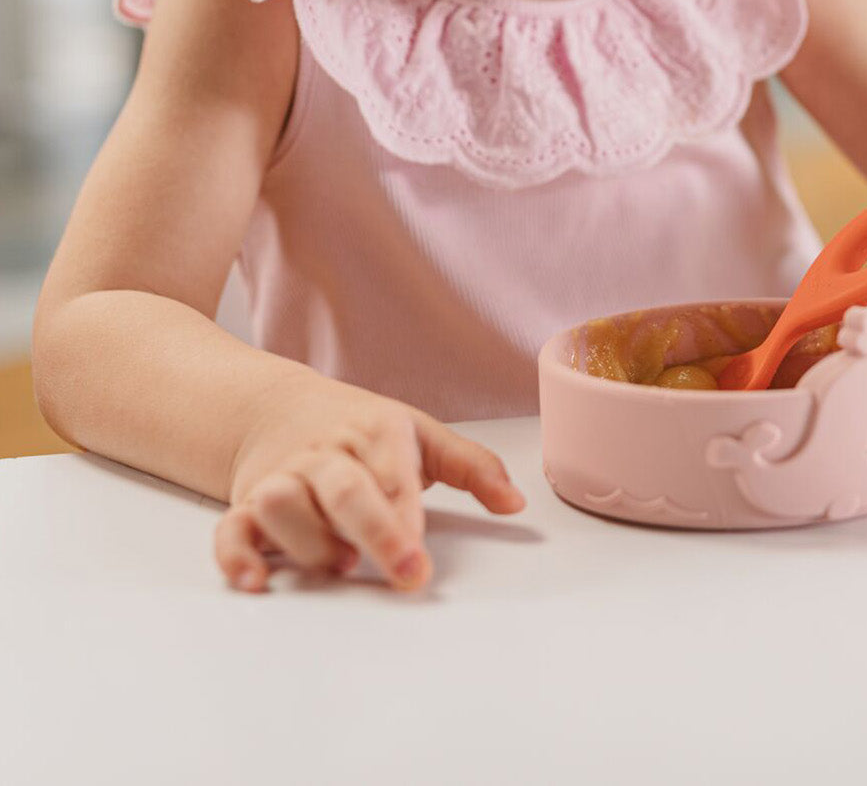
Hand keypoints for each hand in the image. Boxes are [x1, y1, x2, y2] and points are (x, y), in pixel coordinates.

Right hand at [216, 371, 524, 593]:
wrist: (277, 406)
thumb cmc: (362, 429)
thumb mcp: (421, 434)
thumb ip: (472, 467)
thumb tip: (515, 502)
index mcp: (374, 434)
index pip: (392, 477)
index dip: (407, 521)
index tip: (422, 563)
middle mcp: (325, 454)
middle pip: (344, 489)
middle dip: (375, 532)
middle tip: (405, 572)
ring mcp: (283, 478)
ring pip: (282, 504)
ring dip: (308, 540)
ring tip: (340, 565)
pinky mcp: (245, 504)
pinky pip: (231, 527)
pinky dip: (236, 554)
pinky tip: (256, 580)